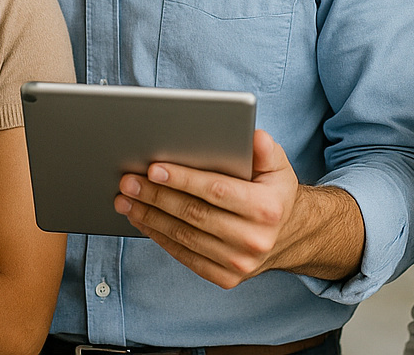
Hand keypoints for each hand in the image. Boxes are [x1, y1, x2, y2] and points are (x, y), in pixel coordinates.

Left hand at [114, 129, 310, 287]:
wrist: (287, 237)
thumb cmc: (273, 193)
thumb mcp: (278, 166)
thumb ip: (265, 150)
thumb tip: (253, 136)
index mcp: (267, 209)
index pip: (217, 190)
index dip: (183, 179)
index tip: (153, 168)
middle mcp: (254, 240)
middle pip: (194, 214)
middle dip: (156, 196)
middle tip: (128, 181)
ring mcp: (239, 264)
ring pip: (184, 237)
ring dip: (150, 217)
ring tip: (125, 199)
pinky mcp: (225, 278)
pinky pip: (185, 256)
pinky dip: (160, 237)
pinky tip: (142, 220)